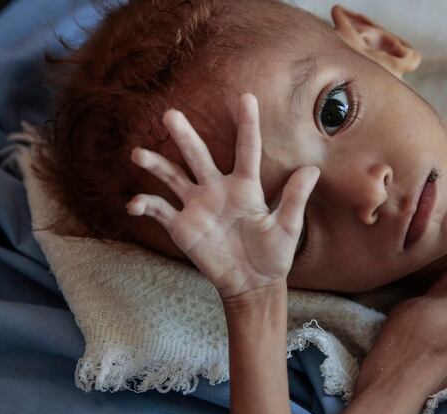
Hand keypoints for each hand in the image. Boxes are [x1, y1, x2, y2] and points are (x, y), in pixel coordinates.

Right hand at [126, 93, 319, 299]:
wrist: (252, 284)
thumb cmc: (274, 255)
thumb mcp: (288, 228)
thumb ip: (294, 199)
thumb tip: (313, 169)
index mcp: (245, 187)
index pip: (246, 150)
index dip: (247, 124)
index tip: (246, 97)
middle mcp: (217, 189)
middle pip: (198, 156)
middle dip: (184, 136)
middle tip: (170, 114)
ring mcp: (197, 206)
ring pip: (172, 177)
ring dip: (156, 164)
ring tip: (138, 154)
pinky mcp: (182, 226)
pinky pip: (159, 210)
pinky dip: (145, 205)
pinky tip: (134, 204)